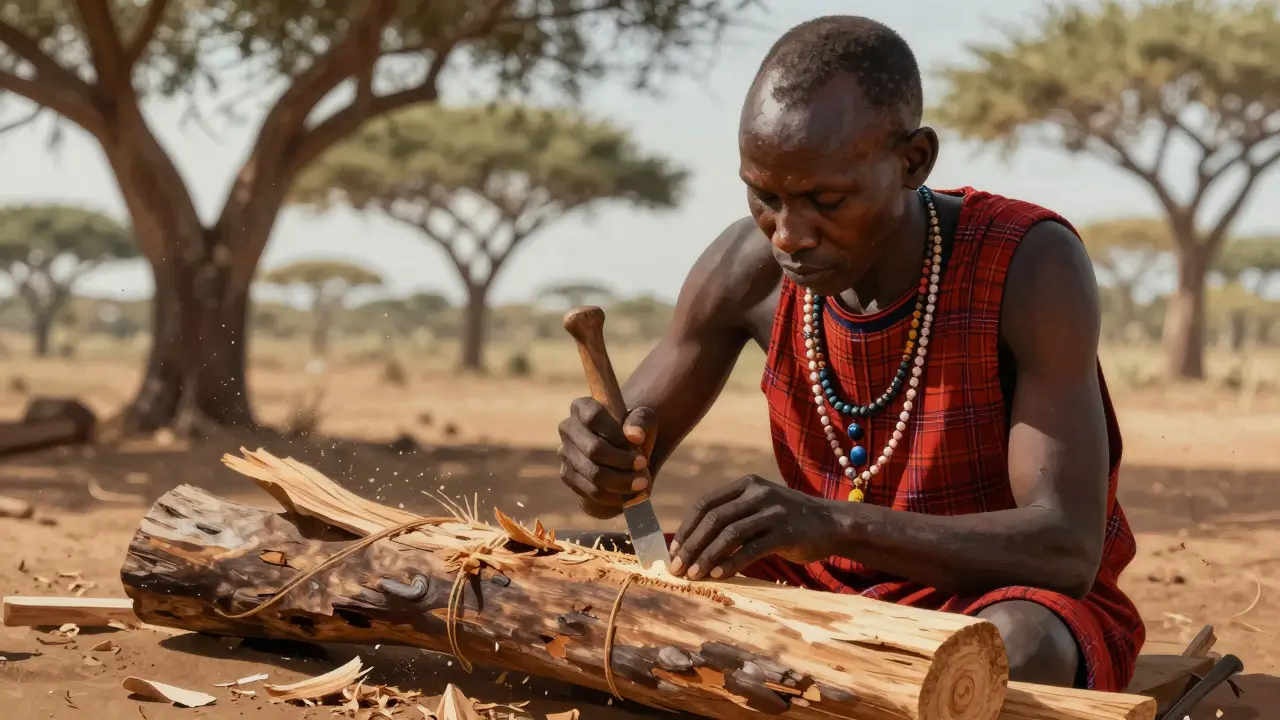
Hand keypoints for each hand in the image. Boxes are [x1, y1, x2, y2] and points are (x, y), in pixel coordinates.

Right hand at [557, 398, 656, 518]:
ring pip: (593, 473)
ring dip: (621, 481)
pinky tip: (629, 494)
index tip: (639, 443)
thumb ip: (641, 421)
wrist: (621, 452)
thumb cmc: (631, 431)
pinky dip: (612, 496)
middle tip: (644, 466)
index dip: (616, 433)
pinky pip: (589, 491)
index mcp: (582, 406)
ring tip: (641, 483)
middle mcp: (568, 428)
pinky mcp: (567, 475)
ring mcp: (564, 453)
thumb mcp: (643, 419)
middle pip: (593, 448)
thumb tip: (634, 436)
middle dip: (622, 461)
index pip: (594, 417)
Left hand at [668, 475, 841, 579]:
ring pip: (730, 534)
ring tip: (694, 575)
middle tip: (678, 568)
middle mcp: (757, 493)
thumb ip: (732, 517)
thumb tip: (693, 543)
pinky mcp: (786, 532)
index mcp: (745, 485)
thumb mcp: (758, 507)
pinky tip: (719, 574)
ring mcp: (773, 511)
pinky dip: (732, 562)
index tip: (674, 552)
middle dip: (692, 546)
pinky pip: (752, 548)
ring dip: (707, 556)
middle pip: (714, 519)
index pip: (705, 504)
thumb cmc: (788, 520)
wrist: (831, 523)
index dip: (687, 529)